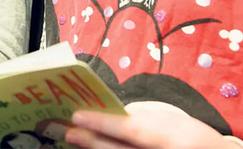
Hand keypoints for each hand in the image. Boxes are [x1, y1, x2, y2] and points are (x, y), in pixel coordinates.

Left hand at [66, 107, 238, 148]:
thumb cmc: (188, 137)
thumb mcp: (171, 122)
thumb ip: (140, 120)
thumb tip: (106, 114)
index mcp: (172, 138)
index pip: (131, 130)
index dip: (103, 123)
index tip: (77, 116)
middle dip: (91, 142)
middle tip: (69, 132)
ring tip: (76, 142)